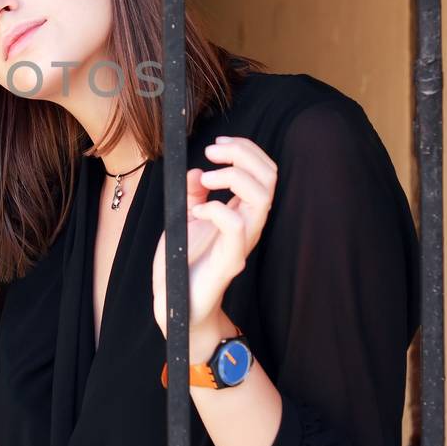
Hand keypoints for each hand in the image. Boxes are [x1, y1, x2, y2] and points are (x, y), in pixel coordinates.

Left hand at [152, 136, 277, 340]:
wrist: (176, 301)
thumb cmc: (184, 261)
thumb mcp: (186, 216)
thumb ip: (194, 192)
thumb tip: (198, 170)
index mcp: (243, 212)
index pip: (263, 171)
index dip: (246, 150)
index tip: (218, 144)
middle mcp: (250, 224)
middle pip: (270, 177)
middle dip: (244, 154)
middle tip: (213, 152)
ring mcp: (243, 242)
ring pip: (262, 197)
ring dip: (234, 176)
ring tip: (208, 176)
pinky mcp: (231, 259)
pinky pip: (236, 226)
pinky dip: (218, 207)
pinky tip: (199, 208)